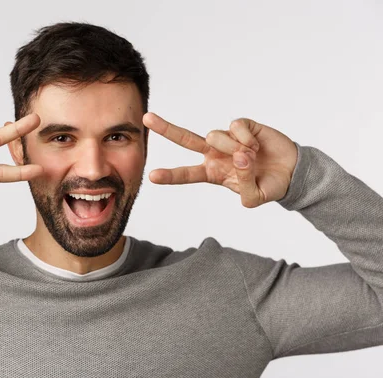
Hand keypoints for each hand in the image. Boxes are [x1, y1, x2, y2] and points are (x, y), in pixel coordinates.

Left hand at [142, 112, 297, 207]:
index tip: (152, 176)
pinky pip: (234, 127)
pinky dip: (246, 137)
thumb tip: (239, 158)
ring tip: (252, 156)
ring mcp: (227, 139)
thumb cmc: (268, 185)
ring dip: (234, 148)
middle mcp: (215, 154)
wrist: (292, 171)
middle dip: (166, 129)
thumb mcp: (254, 198)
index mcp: (212, 173)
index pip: (187, 174)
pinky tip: (257, 144)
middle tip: (146, 119)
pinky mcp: (242, 126)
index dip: (170, 176)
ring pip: (214, 136)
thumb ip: (244, 186)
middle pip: (186, 140)